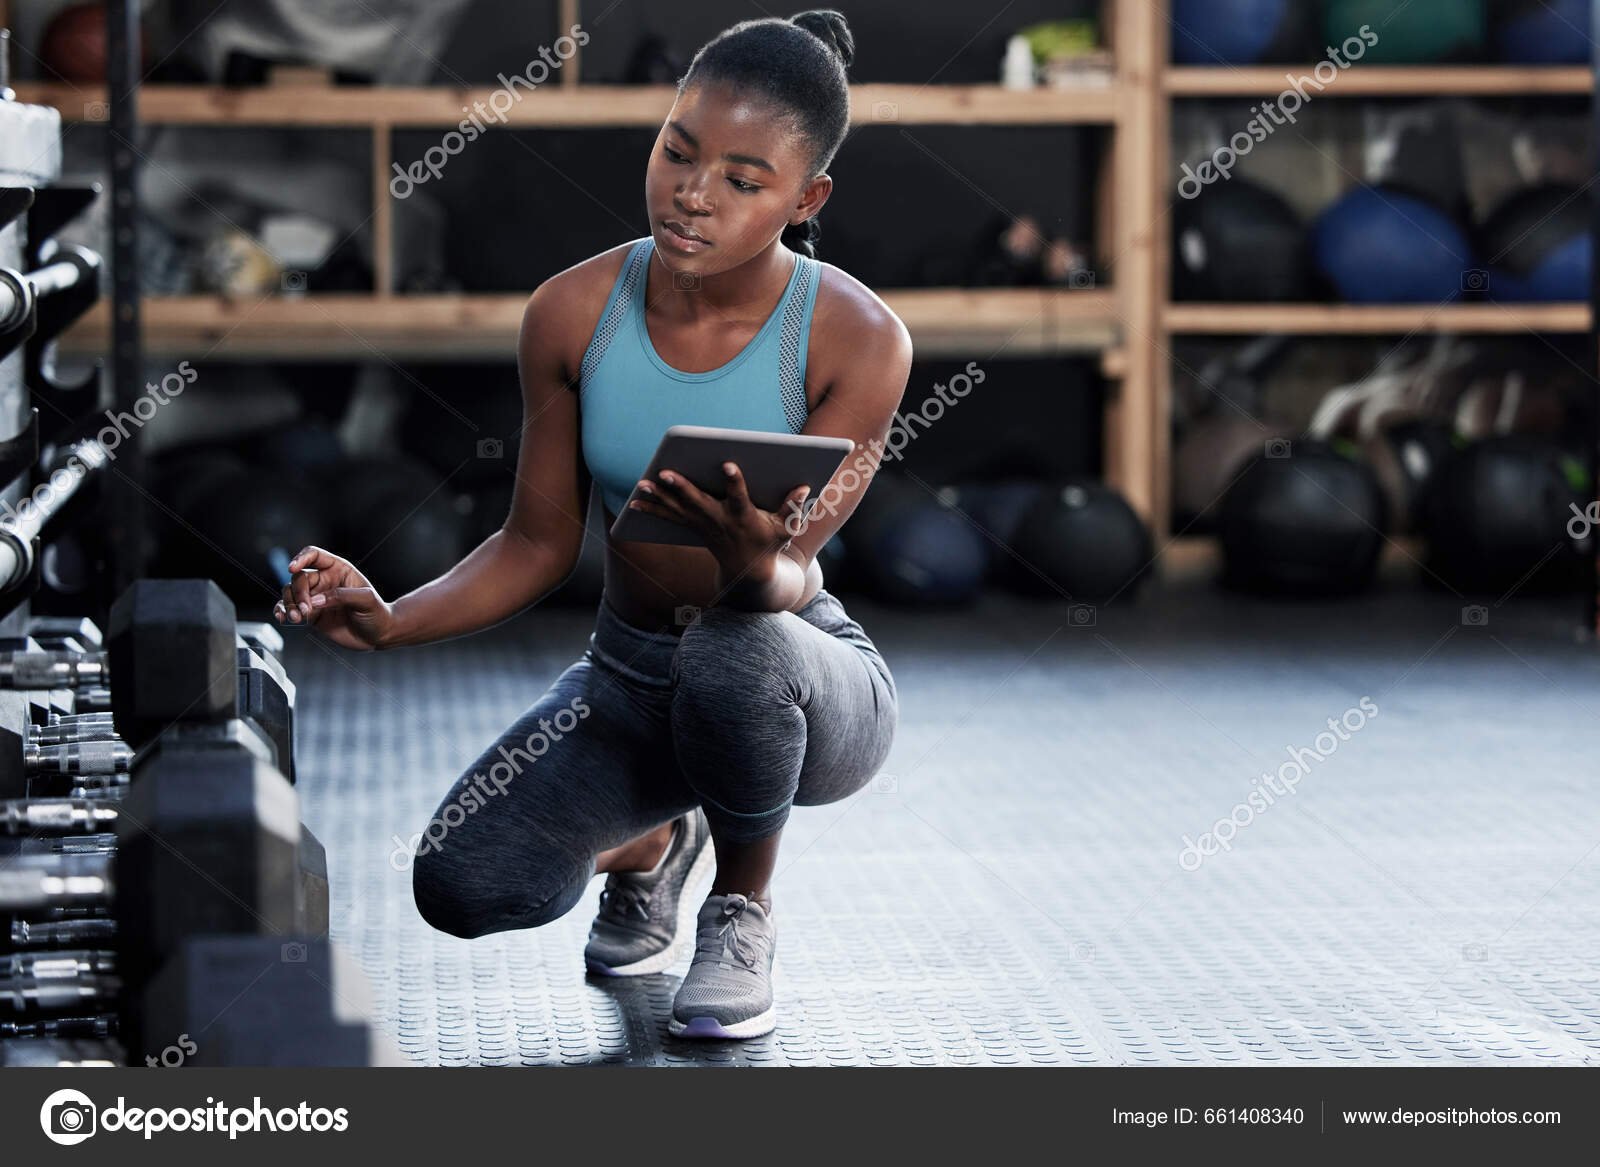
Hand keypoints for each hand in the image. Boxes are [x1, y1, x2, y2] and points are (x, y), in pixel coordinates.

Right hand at [272, 545, 393, 651]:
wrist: (378, 636)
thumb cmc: (377, 613)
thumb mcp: (366, 600)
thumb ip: (341, 596)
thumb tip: (315, 601)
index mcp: (338, 569)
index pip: (314, 555)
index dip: (301, 558)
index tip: (292, 568)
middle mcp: (324, 580)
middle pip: (299, 578)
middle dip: (298, 593)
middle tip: (305, 610)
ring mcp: (316, 597)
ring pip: (291, 593)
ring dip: (288, 604)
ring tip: (297, 618)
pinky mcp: (310, 613)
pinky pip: (290, 608)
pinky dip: (282, 611)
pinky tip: (283, 618)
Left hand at [628, 462, 810, 577]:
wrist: (747, 573)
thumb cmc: (768, 544)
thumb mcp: (785, 529)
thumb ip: (793, 508)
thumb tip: (804, 487)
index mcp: (744, 518)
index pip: (739, 497)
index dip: (734, 482)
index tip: (729, 464)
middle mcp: (720, 522)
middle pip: (698, 503)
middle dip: (682, 488)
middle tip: (666, 473)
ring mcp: (704, 526)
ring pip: (678, 510)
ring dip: (659, 497)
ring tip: (643, 483)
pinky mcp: (693, 528)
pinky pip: (670, 518)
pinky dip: (652, 509)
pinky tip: (635, 501)